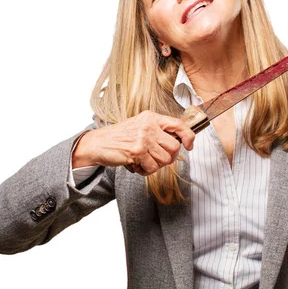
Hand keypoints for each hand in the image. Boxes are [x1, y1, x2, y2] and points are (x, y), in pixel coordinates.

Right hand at [72, 111, 194, 175]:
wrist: (98, 143)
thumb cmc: (120, 137)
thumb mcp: (140, 126)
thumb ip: (158, 131)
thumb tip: (179, 143)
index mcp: (151, 117)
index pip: (178, 125)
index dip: (188, 136)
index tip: (189, 145)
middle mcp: (149, 125)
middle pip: (175, 147)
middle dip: (169, 158)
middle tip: (157, 159)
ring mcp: (143, 138)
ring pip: (165, 160)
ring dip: (155, 165)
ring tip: (144, 161)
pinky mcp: (137, 151)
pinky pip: (152, 168)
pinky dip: (146, 171)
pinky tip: (137, 165)